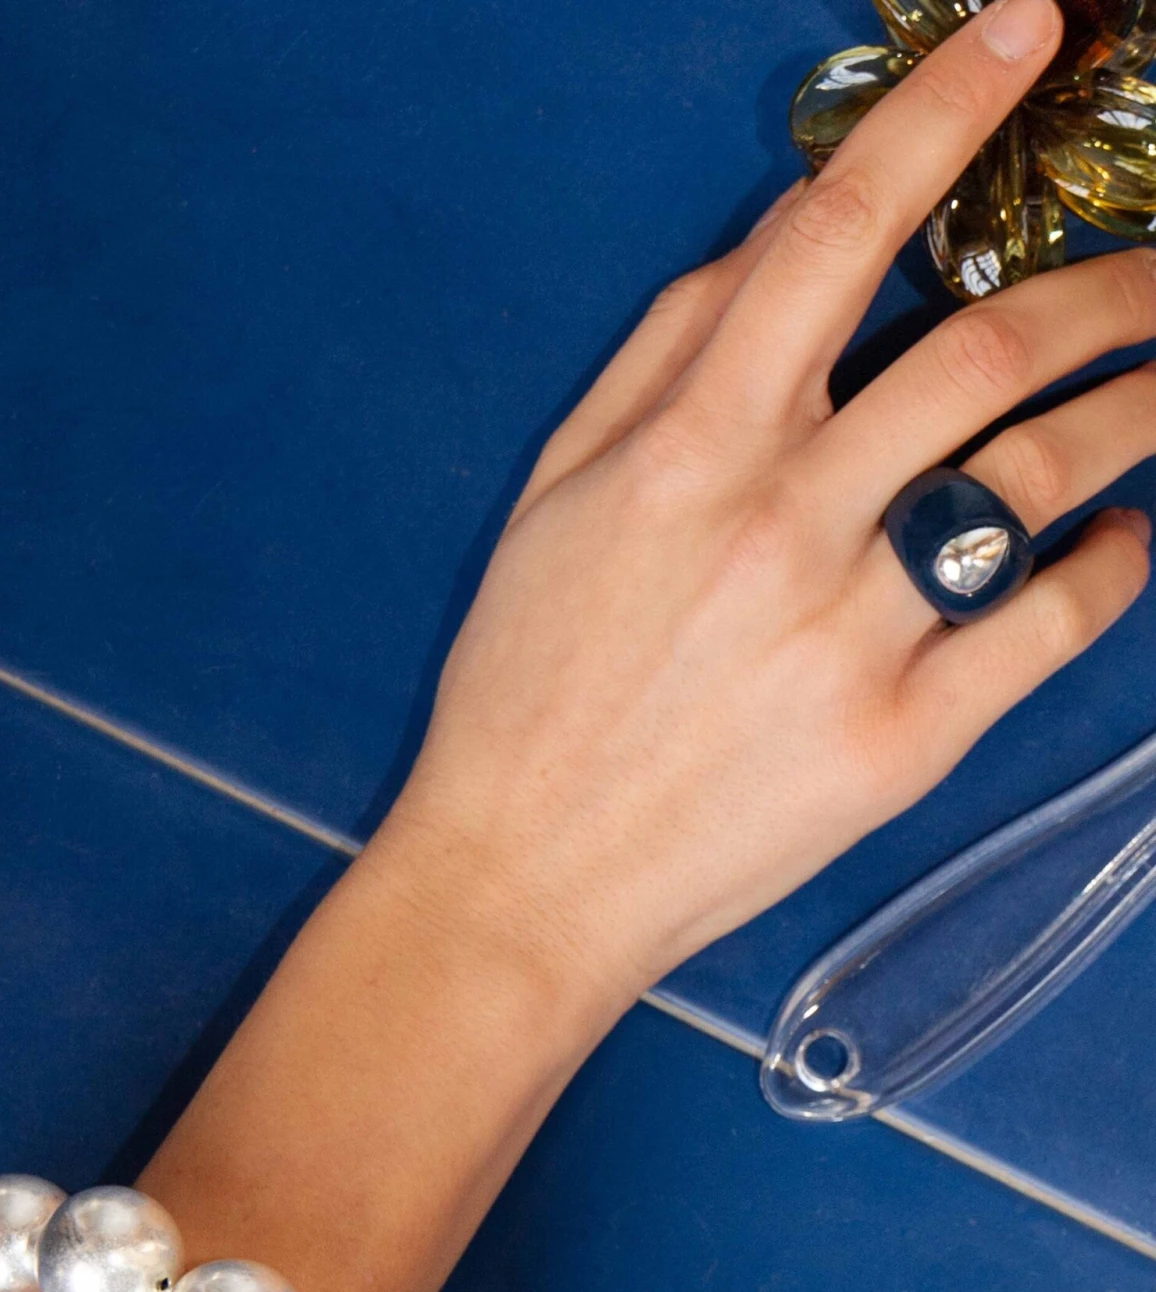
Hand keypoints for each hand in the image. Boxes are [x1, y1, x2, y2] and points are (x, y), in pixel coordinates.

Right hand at [388, 0, 1154, 1018]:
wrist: (527, 878)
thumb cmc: (526, 693)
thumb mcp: (558, 498)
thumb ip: (663, 356)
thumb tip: (772, 247)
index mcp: (692, 449)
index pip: (838, 234)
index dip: (945, 116)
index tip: (1027, 38)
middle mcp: (785, 523)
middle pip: (990, 349)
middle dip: (1107, 280)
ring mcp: (853, 634)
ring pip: (1045, 474)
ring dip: (1141, 405)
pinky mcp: (902, 740)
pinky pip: (1048, 626)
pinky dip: (1113, 567)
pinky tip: (1125, 538)